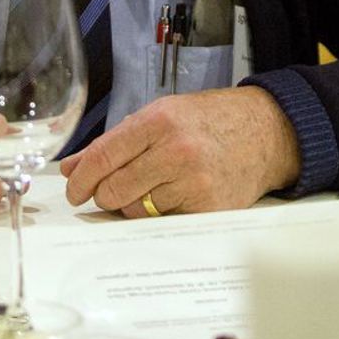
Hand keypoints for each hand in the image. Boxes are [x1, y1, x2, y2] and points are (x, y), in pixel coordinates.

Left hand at [59, 87, 301, 216]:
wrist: (266, 131)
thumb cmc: (209, 121)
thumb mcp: (161, 116)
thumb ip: (115, 142)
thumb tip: (73, 168)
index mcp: (159, 121)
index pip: (102, 157)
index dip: (80, 179)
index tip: (75, 190)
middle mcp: (176, 151)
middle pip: (113, 190)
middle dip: (105, 195)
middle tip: (113, 190)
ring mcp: (194, 182)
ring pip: (135, 211)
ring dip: (135, 204)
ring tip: (156, 185)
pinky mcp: (208, 208)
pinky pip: (163, 222)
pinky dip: (162, 213)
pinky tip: (176, 194)